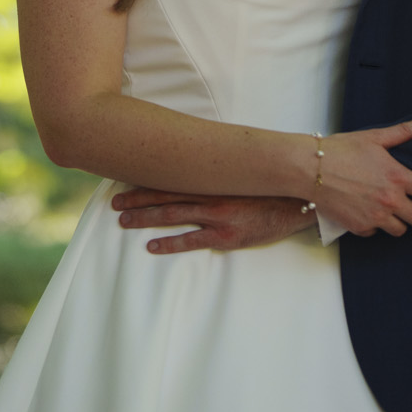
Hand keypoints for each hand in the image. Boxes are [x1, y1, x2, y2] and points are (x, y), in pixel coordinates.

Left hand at [110, 188, 316, 253]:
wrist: (297, 199)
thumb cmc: (269, 185)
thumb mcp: (241, 171)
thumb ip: (218, 171)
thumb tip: (197, 165)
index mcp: (212, 177)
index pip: (172, 176)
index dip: (147, 179)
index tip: (126, 178)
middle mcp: (210, 193)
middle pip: (165, 195)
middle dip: (136, 199)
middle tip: (114, 203)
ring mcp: (217, 215)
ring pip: (172, 216)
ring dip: (144, 218)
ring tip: (123, 221)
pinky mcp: (227, 234)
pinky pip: (191, 240)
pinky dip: (169, 244)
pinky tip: (151, 246)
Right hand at [312, 115, 411, 237]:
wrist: (310, 169)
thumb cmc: (341, 149)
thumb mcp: (374, 138)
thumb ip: (404, 131)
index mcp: (398, 177)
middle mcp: (391, 199)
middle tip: (404, 202)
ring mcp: (376, 216)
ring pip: (400, 230)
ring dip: (397, 221)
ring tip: (382, 206)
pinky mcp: (360, 228)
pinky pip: (377, 233)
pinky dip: (374, 225)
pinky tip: (363, 210)